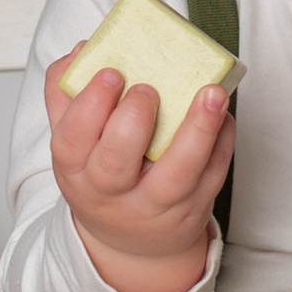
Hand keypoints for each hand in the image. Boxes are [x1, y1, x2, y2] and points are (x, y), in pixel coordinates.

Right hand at [45, 52, 232, 291]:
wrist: (134, 241)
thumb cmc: (103, 176)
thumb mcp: (75, 145)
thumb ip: (68, 96)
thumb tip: (82, 50)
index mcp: (76, 170)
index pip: (71, 140)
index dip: (90, 106)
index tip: (112, 72)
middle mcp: (112, 194)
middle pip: (116, 164)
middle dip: (132, 121)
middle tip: (147, 89)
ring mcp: (156, 206)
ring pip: (177, 175)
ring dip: (198, 131)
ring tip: (211, 93)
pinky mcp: (194, 209)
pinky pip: (213, 175)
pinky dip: (222, 142)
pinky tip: (223, 113)